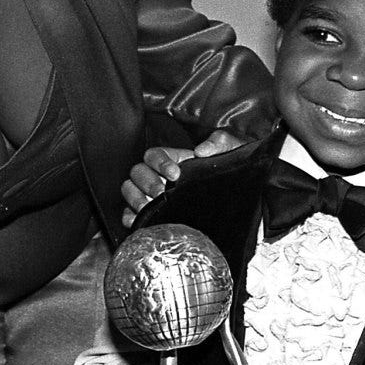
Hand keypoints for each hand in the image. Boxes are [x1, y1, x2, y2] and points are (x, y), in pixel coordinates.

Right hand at [120, 132, 249, 226]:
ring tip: (150, 207)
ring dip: (136, 198)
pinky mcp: (150, 214)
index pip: (154, 155)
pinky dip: (131, 217)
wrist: (234, 196)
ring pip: (129, 190)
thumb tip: (202, 150)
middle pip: (137, 172)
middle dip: (147, 182)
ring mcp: (151, 194)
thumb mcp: (229, 151)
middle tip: (161, 193)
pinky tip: (140, 221)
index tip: (175, 174)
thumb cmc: (227, 171)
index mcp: (172, 159)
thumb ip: (219, 143)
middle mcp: (157, 175)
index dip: (160, 163)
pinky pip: (130, 213)